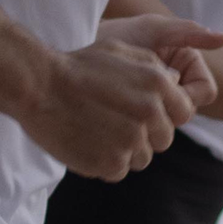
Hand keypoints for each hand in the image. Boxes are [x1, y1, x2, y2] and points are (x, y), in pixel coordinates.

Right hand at [23, 19, 222, 179]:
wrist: (38, 86)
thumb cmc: (77, 66)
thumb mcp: (121, 51)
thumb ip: (154, 67)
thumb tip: (174, 83)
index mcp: (157, 84)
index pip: (184, 113)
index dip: (166, 115)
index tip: (145, 115)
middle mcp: (149, 114)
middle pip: (163, 140)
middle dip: (145, 135)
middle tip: (115, 124)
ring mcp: (130, 141)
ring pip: (142, 159)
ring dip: (124, 151)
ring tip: (98, 133)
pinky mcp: (109, 163)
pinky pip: (118, 171)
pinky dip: (105, 163)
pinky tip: (87, 144)